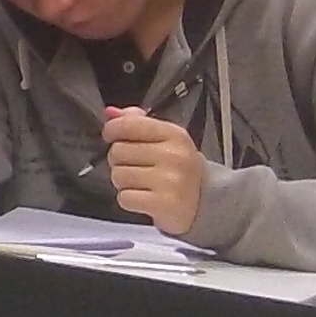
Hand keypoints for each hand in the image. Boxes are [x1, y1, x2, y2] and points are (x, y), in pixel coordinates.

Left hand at [103, 108, 206, 235]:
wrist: (204, 202)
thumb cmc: (178, 168)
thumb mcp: (166, 140)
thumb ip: (137, 122)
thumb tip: (111, 112)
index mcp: (174, 135)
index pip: (128, 124)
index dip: (112, 130)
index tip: (112, 136)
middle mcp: (174, 155)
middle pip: (118, 151)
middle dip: (120, 161)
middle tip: (137, 167)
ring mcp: (170, 180)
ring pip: (118, 175)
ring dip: (123, 182)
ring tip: (142, 183)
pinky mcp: (164, 204)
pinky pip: (124, 198)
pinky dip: (129, 200)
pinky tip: (144, 198)